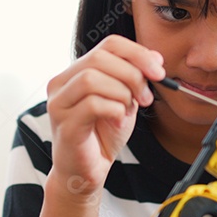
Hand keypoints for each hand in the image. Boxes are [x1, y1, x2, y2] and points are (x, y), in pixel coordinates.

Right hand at [45, 35, 165, 197]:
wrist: (86, 172)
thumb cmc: (101, 136)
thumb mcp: (124, 101)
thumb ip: (135, 79)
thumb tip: (155, 57)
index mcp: (74, 72)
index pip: (108, 45)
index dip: (137, 53)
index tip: (158, 71)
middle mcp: (60, 83)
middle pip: (99, 58)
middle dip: (132, 75)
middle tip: (146, 97)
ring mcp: (59, 103)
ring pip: (92, 78)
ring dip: (121, 94)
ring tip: (128, 111)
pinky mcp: (63, 123)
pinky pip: (92, 104)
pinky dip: (114, 111)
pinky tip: (118, 123)